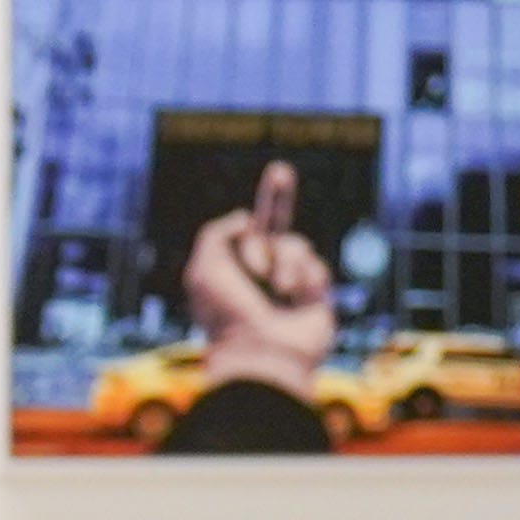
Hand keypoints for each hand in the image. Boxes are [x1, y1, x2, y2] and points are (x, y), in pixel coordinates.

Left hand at [186, 161, 338, 384]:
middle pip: (277, 227)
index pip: (248, 227)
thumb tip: (247, 218)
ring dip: (283, 264)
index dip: (268, 200)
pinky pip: (315, 266)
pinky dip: (303, 279)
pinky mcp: (314, 295)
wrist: (261, 350)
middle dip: (273, 212)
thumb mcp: (205, 268)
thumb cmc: (227, 312)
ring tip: (276, 291)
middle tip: (265, 228)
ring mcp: (290, 283)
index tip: (280, 170)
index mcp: (232, 267)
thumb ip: (217, 233)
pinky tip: (295, 301)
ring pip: (295, 245)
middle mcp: (261, 273)